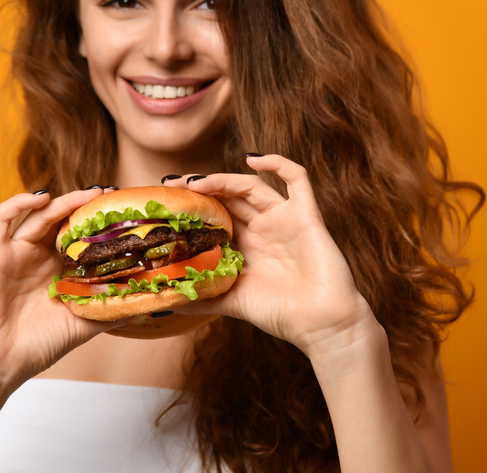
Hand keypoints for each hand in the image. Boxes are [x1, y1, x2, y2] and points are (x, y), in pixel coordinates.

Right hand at [0, 187, 117, 400]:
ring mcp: (14, 254)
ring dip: (62, 201)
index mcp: (55, 270)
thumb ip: (109, 310)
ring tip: (89, 193)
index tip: (122, 212)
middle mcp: (36, 257)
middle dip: (83, 205)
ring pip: (38, 215)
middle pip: (60, 219)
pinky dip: (18, 202)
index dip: (96, 222)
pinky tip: (42, 197)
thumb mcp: (82, 325)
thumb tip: (148, 302)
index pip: (77, 236)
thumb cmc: (36, 348)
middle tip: (109, 195)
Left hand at [163, 155, 377, 355]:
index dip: (193, 205)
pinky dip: (278, 163)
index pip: (215, 214)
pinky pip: (297, 179)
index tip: (165, 201)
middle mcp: (263, 227)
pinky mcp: (306, 215)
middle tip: (172, 186)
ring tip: (197, 182)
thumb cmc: (281, 315)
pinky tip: (253, 160)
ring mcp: (284, 218)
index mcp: (246, 245)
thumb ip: (203, 297)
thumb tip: (165, 301)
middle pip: (228, 196)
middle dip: (200, 188)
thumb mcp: (232, 303)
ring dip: (223, 179)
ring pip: (251, 186)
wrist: (322, 326)